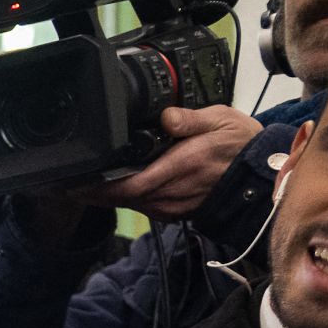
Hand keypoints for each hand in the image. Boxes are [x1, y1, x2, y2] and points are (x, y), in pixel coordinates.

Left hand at [89, 106, 262, 221]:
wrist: (263, 173)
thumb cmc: (241, 144)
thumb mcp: (222, 120)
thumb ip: (190, 119)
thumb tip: (166, 116)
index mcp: (181, 167)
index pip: (130, 185)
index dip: (98, 188)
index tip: (73, 182)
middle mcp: (173, 192)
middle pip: (121, 198)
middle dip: (92, 192)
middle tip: (64, 183)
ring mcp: (173, 205)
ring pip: (129, 204)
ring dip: (105, 197)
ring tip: (79, 185)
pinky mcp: (175, 211)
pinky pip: (142, 207)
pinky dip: (124, 199)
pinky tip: (109, 189)